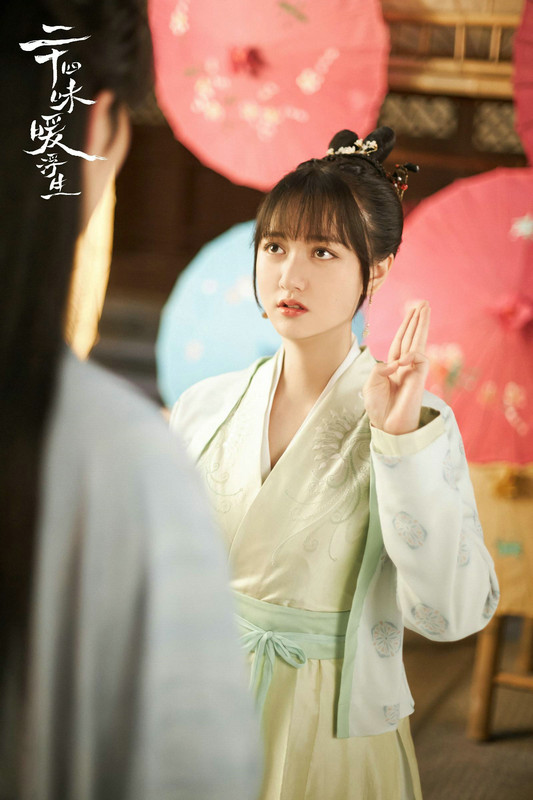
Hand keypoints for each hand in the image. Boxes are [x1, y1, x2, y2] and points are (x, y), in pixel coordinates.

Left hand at [363, 301, 429, 434]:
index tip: (411, 312)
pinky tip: (405, 360)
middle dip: (417, 320)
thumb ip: (381, 368)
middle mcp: (405, 366)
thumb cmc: (378, 407)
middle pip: (411, 338)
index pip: (400, 342)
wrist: (387, 425)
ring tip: (425, 308)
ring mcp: (413, 371)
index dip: (405, 327)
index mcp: (392, 367)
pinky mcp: (420, 379)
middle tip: (423, 303)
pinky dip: (411, 355)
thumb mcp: (372, 383)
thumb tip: (397, 361)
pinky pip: (419, 359)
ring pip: (419, 342)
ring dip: (421, 325)